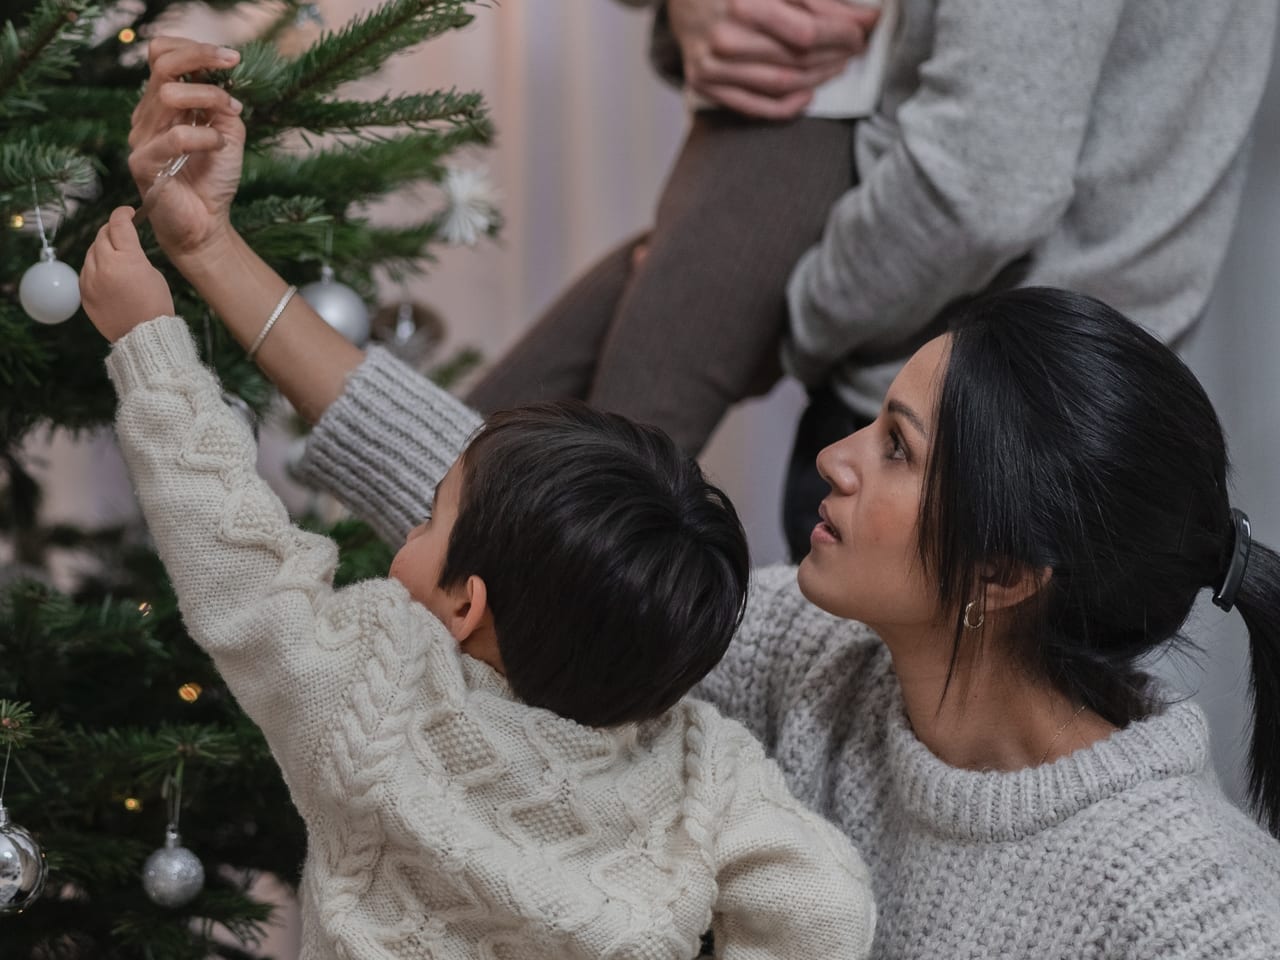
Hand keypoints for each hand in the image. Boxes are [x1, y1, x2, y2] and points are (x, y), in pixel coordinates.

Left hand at [81, 207, 175, 341]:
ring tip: (115, 255)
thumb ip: (134, 255)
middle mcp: (104, 265)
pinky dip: (95, 266)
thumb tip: (122, 245)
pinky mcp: (84, 292)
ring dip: (102, 248)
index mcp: (127, 258)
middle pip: (102, 235)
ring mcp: (90, 279)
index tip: (128, 212)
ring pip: (91, 252)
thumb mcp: (153, 273)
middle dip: (112, 230)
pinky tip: (108, 273)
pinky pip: (86, 270)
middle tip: (121, 232)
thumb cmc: (156, 305)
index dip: (123, 213)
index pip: (119, 223)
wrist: (144, 336)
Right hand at [128, 37, 244, 261]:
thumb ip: (223, 106)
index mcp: (164, 106)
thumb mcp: (228, 135)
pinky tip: (219, 147)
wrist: (206, 226)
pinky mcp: (143, 164)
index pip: (162, 58)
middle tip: (232, 62)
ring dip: (209, 97)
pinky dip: (205, 136)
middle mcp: (148, 117)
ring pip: (168, 95)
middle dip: (199, 58)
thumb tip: (225, 79)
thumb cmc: (212, 181)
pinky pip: (174, 137)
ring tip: (230, 114)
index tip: (232, 58)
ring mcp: (142, 139)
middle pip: (161, 65)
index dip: (193, 50)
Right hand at [669, 0, 879, 118]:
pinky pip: (754, 106)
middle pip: (798, 59)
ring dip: (819, 77)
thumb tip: (864, 19)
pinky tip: (808, 95)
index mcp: (744, 3)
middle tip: (855, 47)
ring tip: (838, 66)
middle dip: (836, 54)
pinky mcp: (704, 83)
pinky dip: (786, 107)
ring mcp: (712, 65)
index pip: (808, 31)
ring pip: (781, 84)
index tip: (863, 31)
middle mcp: (725, 37)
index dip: (843, 34)